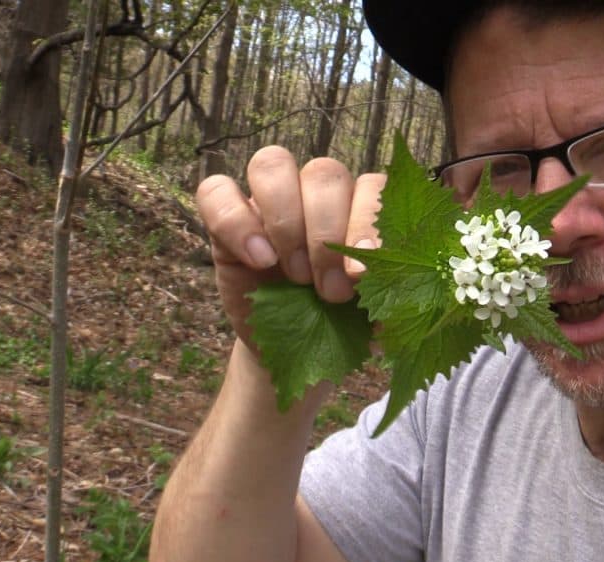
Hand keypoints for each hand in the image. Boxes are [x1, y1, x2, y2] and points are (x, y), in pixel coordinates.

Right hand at [196, 146, 383, 348]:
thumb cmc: (348, 325)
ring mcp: (271, 200)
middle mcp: (319, 193)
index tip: (361, 275)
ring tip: (296, 276)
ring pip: (272, 165)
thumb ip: (387, 284)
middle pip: (324, 173)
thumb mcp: (375, 310)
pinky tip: (259, 259)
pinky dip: (235, 221)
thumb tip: (384, 265)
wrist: (301, 354)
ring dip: (286, 221)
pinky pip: (215, 190)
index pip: (372, 185)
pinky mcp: (227, 218)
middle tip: (331, 291)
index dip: (367, 223)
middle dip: (327, 235)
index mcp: (363, 206)